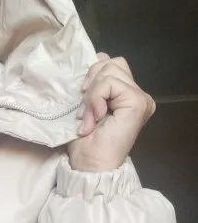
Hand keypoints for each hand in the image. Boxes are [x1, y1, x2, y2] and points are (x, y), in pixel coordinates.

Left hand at [68, 53, 155, 171]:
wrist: (90, 166)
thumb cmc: (85, 144)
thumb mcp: (85, 106)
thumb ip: (94, 83)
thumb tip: (98, 56)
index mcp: (125, 94)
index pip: (110, 64)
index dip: (91, 77)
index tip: (81, 103)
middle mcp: (136, 94)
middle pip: (111, 63)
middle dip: (91, 84)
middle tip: (83, 112)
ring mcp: (140, 98)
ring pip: (110, 70)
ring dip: (91, 95)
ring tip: (88, 118)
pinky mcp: (138, 102)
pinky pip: (110, 83)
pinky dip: (96, 98)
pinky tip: (95, 118)